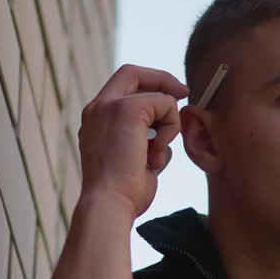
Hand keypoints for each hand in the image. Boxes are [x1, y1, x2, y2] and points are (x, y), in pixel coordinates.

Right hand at [76, 64, 189, 219]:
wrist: (108, 205)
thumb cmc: (122, 194)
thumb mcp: (132, 161)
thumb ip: (143, 142)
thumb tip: (163, 135)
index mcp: (95, 121)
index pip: (121, 88)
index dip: (147, 86)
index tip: (171, 97)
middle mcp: (97, 109)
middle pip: (132, 73)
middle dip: (161, 80)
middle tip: (184, 93)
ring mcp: (110, 106)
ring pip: (157, 94)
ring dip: (169, 124)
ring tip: (155, 155)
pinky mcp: (128, 109)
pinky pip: (166, 105)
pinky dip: (171, 130)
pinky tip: (155, 155)